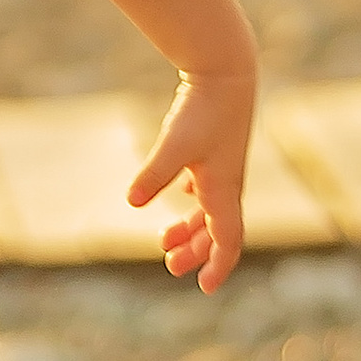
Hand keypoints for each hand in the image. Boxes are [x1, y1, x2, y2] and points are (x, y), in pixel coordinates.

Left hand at [129, 68, 252, 292]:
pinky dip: (194, 203)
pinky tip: (181, 196)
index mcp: (224, 190)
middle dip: (195, 253)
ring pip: (210, 211)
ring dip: (191, 229)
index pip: (228, 242)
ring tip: (164, 239)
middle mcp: (228, 184)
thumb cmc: (203, 109)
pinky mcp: (214, 153)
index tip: (204, 288)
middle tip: (169, 265)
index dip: (218, 267)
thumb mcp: (175, 143)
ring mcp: (223, 169)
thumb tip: (132, 201)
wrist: (226, 71)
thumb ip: (154, 173)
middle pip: (216, 232)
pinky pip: (207, 189)